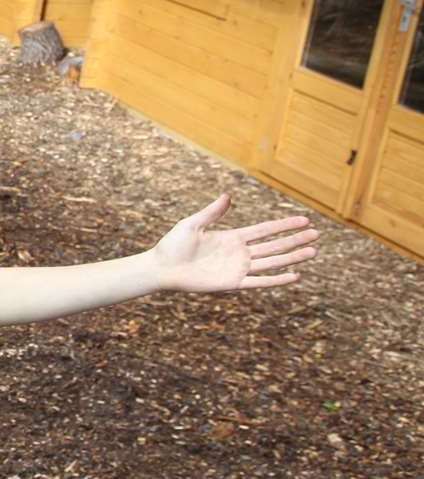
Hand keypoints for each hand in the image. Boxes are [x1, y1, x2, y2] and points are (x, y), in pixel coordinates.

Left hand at [151, 194, 318, 292]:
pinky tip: (295, 276)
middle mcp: (239, 253)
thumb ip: (212, 212)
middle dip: (295, 239)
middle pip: (274, 245)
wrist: (161, 268)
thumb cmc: (172, 245)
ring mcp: (237, 268)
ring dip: (292, 258)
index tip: (304, 220)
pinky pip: (259, 281)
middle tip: (316, 234)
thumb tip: (228, 196)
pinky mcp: (232, 283)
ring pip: (272, 262)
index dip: (284, 225)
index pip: (265, 230)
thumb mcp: (192, 224)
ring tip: (313, 252)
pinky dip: (277, 280)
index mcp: (232, 237)